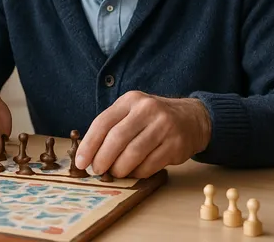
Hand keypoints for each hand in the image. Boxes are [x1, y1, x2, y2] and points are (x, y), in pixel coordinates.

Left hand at [74, 91, 211, 178]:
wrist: (192, 118)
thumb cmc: (152, 118)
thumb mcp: (132, 111)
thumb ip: (112, 127)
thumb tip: (88, 155)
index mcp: (130, 100)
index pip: (103, 122)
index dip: (89, 144)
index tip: (81, 162)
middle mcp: (147, 110)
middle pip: (117, 138)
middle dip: (102, 159)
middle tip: (97, 171)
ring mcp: (164, 126)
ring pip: (133, 153)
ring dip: (120, 168)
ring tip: (115, 173)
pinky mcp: (176, 144)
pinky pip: (150, 165)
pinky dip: (138, 172)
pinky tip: (134, 172)